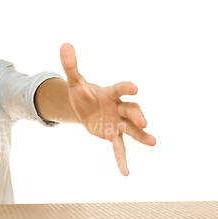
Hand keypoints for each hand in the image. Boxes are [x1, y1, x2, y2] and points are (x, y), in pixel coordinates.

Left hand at [60, 43, 155, 175]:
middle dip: (137, 115)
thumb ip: (71, 66)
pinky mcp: (113, 135)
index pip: (119, 89)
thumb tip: (64, 44)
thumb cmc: (82, 93)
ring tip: (153, 142)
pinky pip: (119, 148)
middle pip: (131, 110)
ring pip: (131, 129)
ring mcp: (118, 122)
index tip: (136, 88)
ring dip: (141, 135)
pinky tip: (126, 173)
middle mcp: (118, 107)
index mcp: (110, 93)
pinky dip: (121, 159)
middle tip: (144, 122)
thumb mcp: (74, 82)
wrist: (84, 107)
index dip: (126, 88)